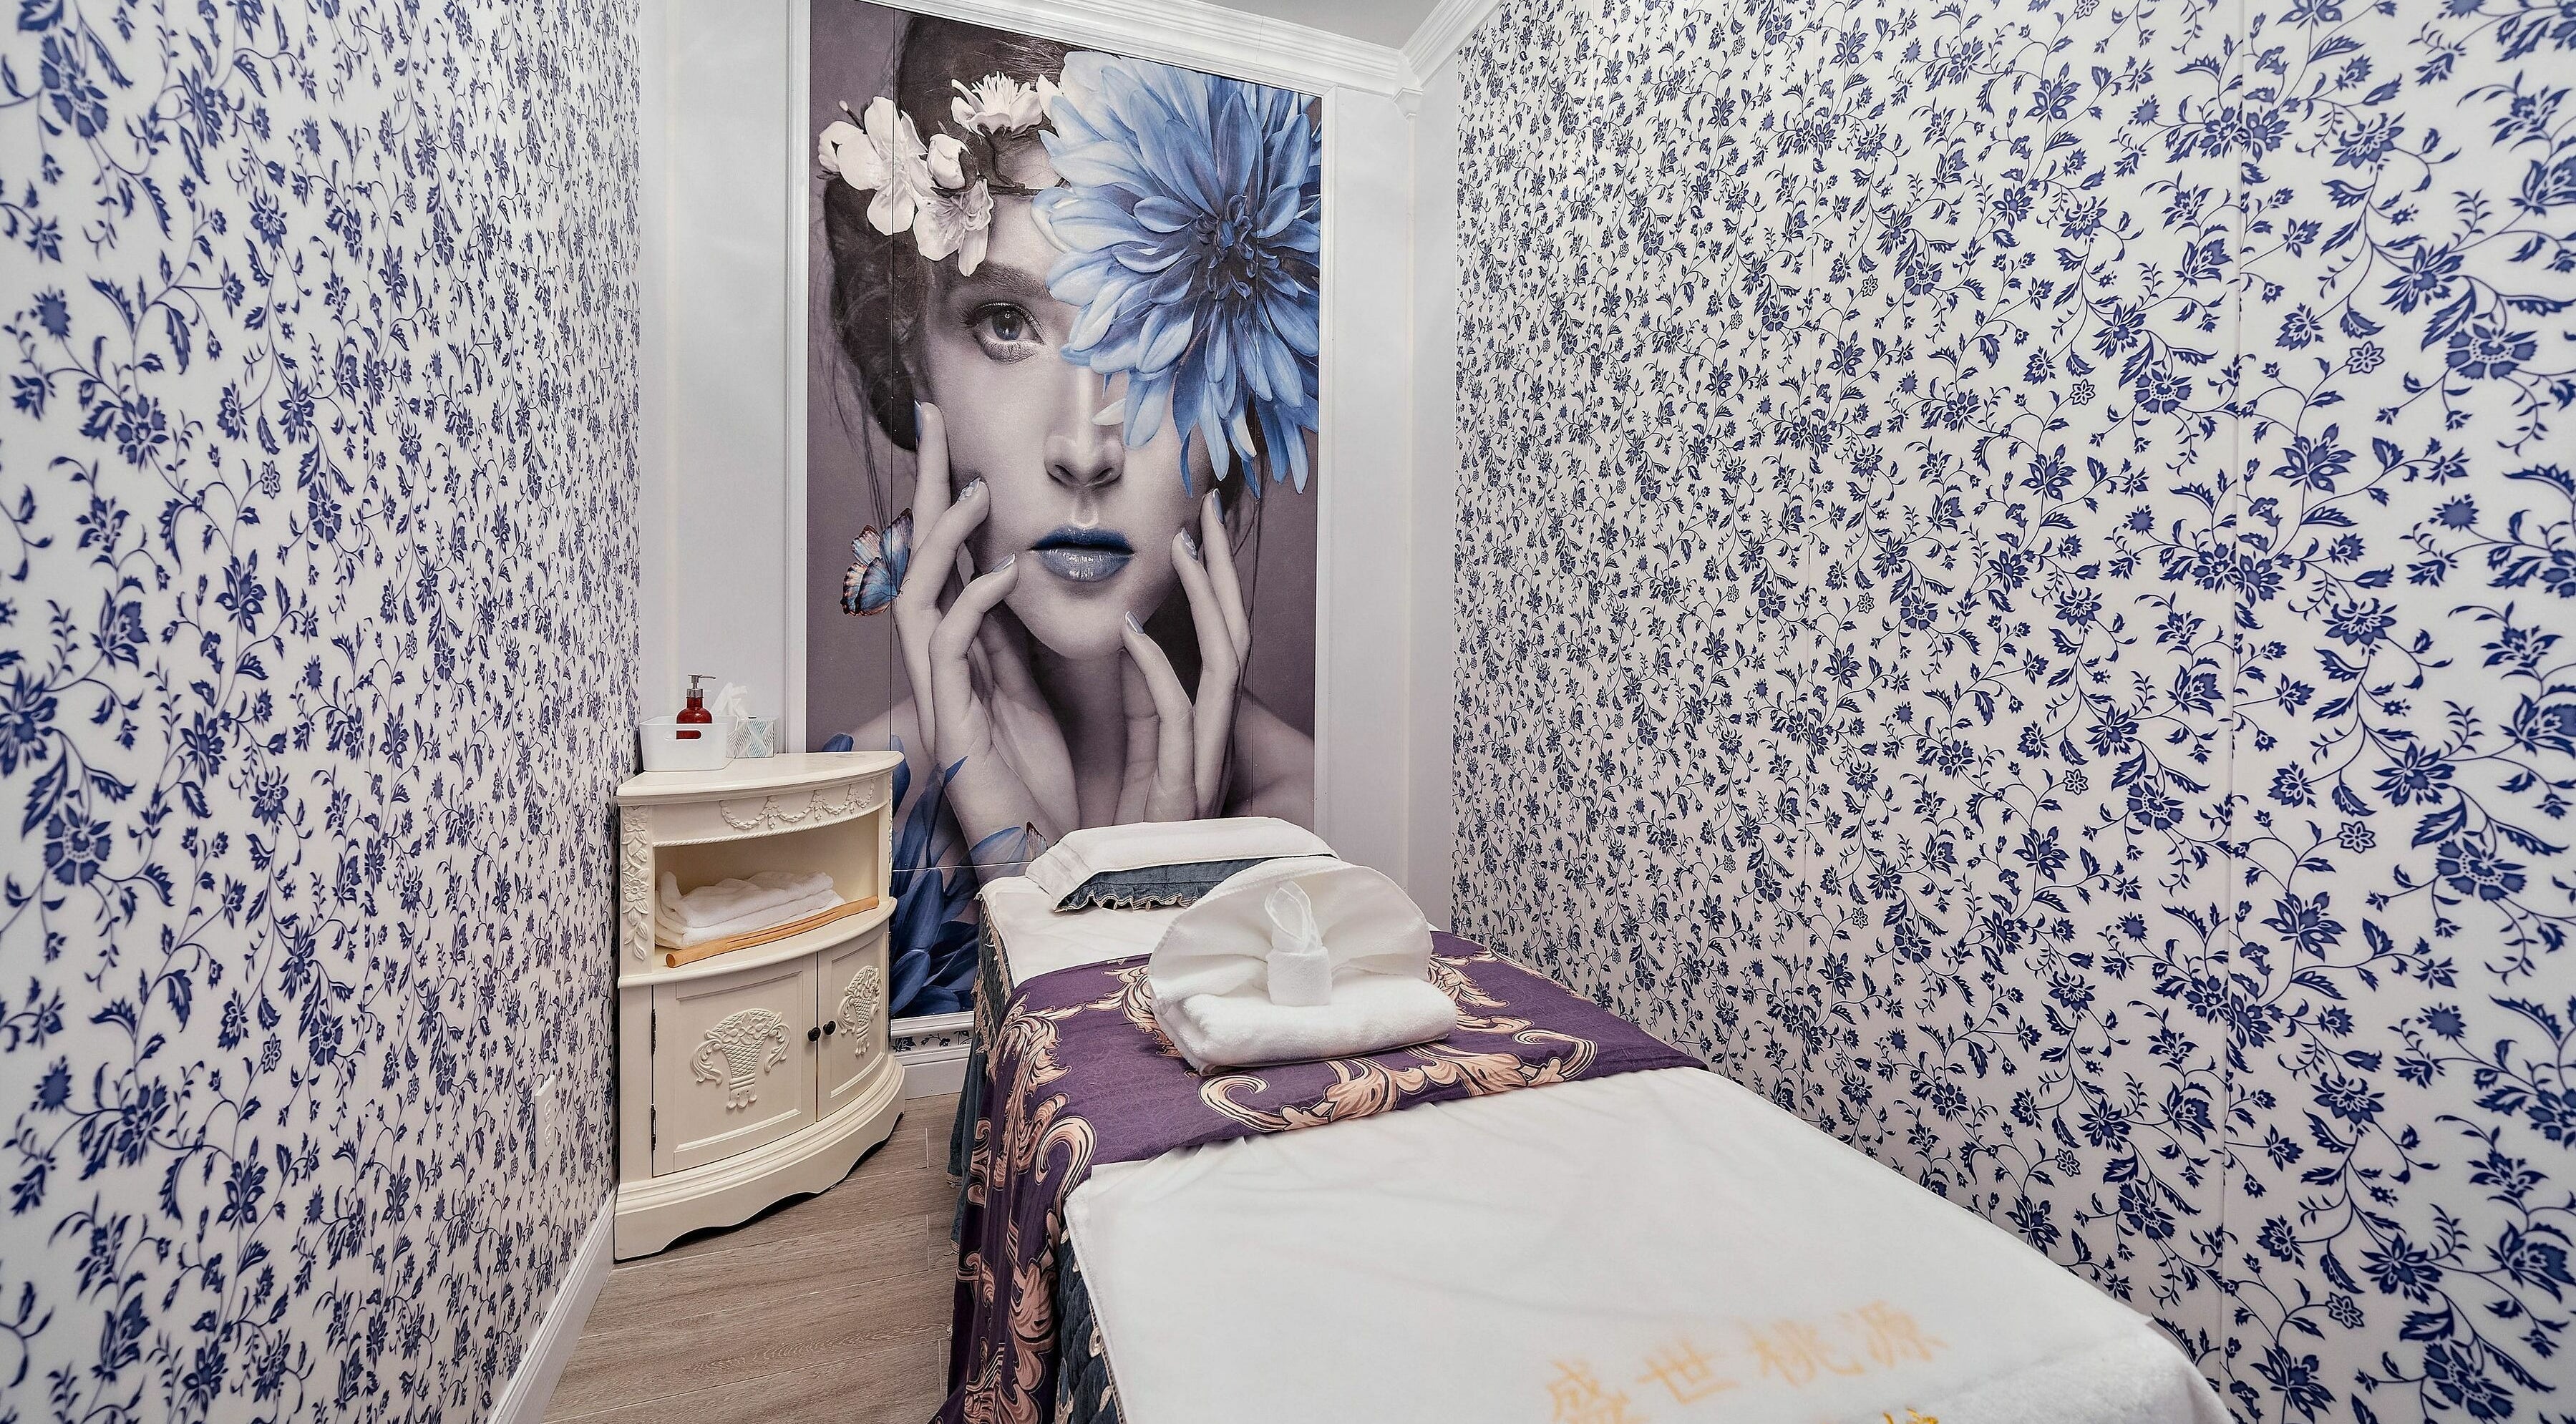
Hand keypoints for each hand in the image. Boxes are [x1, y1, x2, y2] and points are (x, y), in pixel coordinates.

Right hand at [898, 403, 1075, 849]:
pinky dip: (971, 605)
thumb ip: (1020, 651)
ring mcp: (942, 696)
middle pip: (925, 562)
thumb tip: (1020, 587)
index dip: (951, 503)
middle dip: (927, 491)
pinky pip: (945, 650)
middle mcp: (946, 668)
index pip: (954, 562)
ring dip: (944, 540)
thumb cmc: (1038, 795)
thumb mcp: (1039, 701)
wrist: (1036, 867)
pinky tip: (1003, 574)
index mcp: (971, 657)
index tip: (960, 441)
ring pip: (921, 597)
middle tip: (932, 421)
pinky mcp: (952, 725)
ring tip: (972, 488)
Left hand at [1116, 493, 1247, 822]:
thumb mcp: (1127, 749)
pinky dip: (1158, 667)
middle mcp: (1209, 740)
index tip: (1197, 522)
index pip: (1215, 637)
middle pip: (1231, 637)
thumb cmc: (1109, 835)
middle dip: (1221, 571)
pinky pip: (1179, 717)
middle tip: (1204, 507)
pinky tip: (1131, 628)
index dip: (1212, 580)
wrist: (1098, 905)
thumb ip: (1136, 696)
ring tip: (1182, 544)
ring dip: (1204, 599)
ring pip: (1222, 665)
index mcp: (1196, 727)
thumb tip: (1130, 626)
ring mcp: (1200, 764)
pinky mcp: (1176, 792)